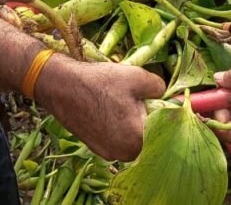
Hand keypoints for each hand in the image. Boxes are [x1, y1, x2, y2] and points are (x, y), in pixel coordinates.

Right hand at [37, 57, 164, 159]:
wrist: (62, 87)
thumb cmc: (99, 82)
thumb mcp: (136, 76)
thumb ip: (159, 87)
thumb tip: (166, 94)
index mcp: (137, 137)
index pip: (166, 130)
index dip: (168, 113)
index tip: (166, 100)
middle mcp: (125, 152)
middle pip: (151, 137)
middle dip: (150, 118)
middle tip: (141, 99)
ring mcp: (110, 153)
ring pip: (135, 139)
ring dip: (135, 123)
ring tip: (122, 102)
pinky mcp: (99, 150)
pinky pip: (120, 140)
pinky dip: (120, 127)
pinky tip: (110, 109)